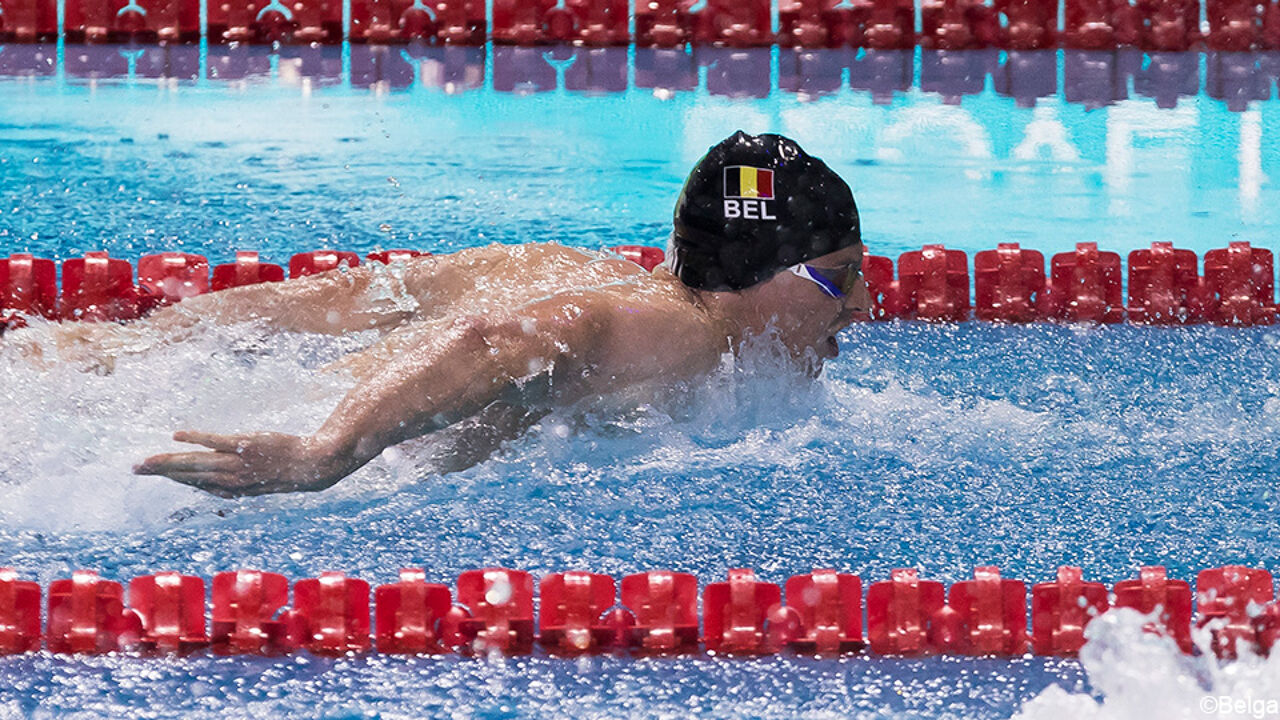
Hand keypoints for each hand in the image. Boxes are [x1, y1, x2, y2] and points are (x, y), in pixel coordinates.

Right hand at [134, 430, 337, 496]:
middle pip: (188, 475)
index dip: (173, 478)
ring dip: (168, 461)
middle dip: (160, 472)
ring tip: (146, 460)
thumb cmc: (284, 471)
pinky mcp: (244, 445)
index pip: (195, 484)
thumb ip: (235, 483)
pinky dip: (195, 439)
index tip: (153, 472)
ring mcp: (236, 463)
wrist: (310, 466)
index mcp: (231, 489)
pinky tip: (177, 436)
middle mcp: (229, 479)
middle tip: (135, 468)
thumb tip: (218, 485)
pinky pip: (214, 442)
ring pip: (195, 462)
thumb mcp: (258, 483)